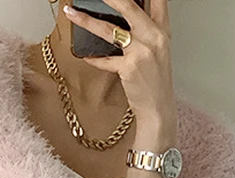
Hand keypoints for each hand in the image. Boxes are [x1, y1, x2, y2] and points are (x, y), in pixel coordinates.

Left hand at [63, 0, 173, 124]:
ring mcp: (141, 52)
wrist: (158, 110)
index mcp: (163, 32)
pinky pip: (105, 60)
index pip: (158, 0)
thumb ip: (146, 33)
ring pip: (109, 29)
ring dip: (87, 20)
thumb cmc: (156, 84)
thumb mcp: (158, 53)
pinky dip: (94, 59)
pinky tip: (85, 56)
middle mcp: (154, 38)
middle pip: (128, 6)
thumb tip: (127, 20)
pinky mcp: (129, 67)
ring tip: (72, 13)